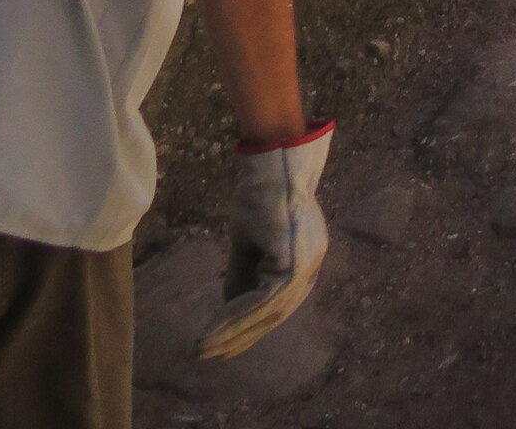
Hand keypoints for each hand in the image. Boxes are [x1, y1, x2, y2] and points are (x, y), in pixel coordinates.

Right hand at [199, 123, 333, 359]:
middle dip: (238, 338)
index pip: (279, 305)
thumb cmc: (261, 195)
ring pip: (266, 312)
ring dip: (231, 332)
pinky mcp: (291, 259)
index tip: (223, 346)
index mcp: (306, 260)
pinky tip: (212, 329)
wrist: (271, 161)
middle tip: (206, 354)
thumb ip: (247, 275)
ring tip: (203, 347)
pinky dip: (234, 316)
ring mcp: (305, 263)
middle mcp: (312, 265)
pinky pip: (260, 299)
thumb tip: (231, 310)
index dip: (250, 328)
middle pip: (274, 315)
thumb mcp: (251, 242)